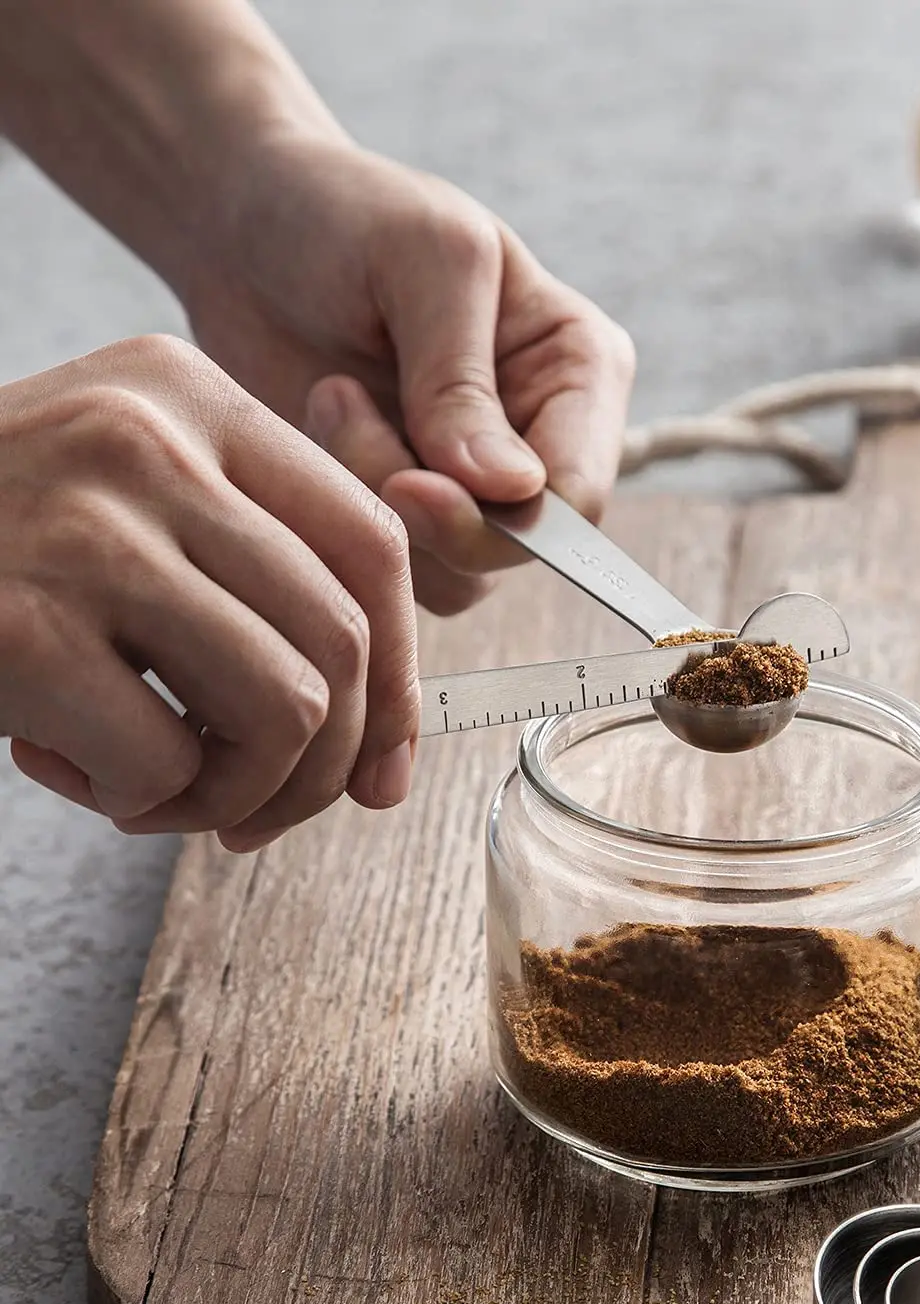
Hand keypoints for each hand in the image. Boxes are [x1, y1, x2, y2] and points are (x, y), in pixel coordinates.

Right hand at [1, 334, 419, 850]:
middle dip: (325, 764)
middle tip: (262, 812)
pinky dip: (143, 801)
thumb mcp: (129, 518)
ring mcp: (83, 526)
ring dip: (242, 792)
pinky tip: (80, 775)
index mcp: (190, 397)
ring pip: (286, 705)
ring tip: (169, 795)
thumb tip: (384, 768)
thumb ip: (257, 599)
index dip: (402, 673)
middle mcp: (148, 441)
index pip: (374, 544)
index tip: (381, 763)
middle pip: (343, 638)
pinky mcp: (17, 620)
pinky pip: (167, 758)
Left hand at [180, 133, 635, 614]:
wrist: (240, 225)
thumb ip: (463, 380)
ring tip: (331, 401)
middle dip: (426, 506)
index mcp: (581, 370)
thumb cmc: (342, 214)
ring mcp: (479, 485)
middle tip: (341, 413)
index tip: (409, 481)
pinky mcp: (414, 512)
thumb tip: (512, 490)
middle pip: (520, 546)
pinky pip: (402, 568)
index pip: (582, 496)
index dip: (508, 514)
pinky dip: (349, 515)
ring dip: (377, 502)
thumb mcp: (420, 261)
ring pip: (457, 571)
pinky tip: (319, 430)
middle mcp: (545, 439)